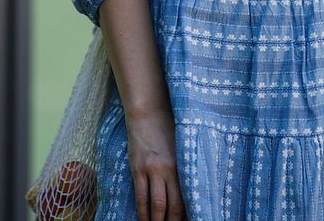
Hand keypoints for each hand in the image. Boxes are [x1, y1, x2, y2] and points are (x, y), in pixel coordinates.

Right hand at [125, 105, 184, 220]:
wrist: (147, 112)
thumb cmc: (167, 128)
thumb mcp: (179, 147)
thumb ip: (182, 167)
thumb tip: (186, 189)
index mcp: (181, 165)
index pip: (185, 199)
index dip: (184, 216)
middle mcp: (168, 170)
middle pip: (171, 205)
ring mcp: (151, 170)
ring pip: (156, 204)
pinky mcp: (137, 168)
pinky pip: (140, 195)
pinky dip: (142, 210)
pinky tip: (144, 219)